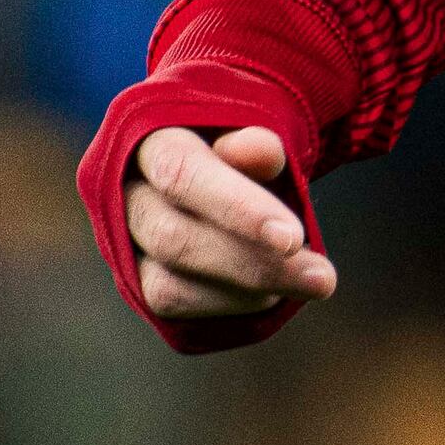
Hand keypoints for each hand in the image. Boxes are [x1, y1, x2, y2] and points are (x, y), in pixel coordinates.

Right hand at [125, 126, 338, 322]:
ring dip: (244, 292)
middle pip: (173, 238)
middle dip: (252, 262)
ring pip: (168, 287)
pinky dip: (228, 306)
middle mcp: (122, 194)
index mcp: (147, 138)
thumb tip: (262, 151)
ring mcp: (124, 246)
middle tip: (323, 277)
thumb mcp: (256, 132)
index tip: (292, 238)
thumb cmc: (243, 149)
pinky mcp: (138, 284)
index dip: (236, 207)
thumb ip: (257, 142)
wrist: (222, 171)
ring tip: (302, 278)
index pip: (180, 172)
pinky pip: (175, 311)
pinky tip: (270, 293)